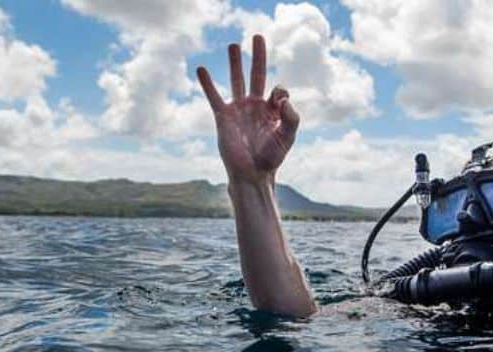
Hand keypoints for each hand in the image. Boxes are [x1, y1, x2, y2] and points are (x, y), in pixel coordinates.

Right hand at [197, 35, 299, 184]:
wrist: (252, 174)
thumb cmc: (271, 158)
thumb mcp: (287, 137)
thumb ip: (292, 117)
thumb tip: (283, 97)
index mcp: (272, 111)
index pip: (279, 90)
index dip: (281, 92)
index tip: (279, 103)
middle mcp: (255, 107)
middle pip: (257, 75)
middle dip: (258, 56)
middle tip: (257, 36)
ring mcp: (238, 110)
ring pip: (236, 80)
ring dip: (235, 62)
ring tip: (234, 45)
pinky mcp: (223, 117)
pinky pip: (214, 96)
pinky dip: (207, 83)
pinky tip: (201, 68)